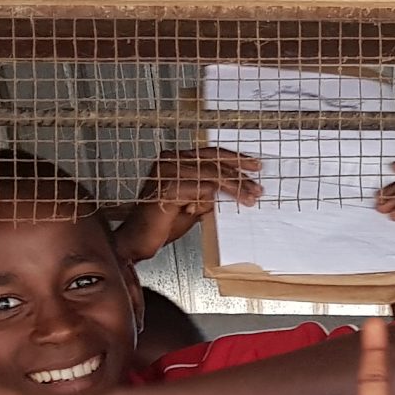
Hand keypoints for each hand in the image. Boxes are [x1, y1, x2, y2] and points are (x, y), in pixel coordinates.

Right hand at [109, 146, 260, 260]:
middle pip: (213, 162)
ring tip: (248, 198)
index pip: (210, 154)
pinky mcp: (165, 188)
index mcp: (175, 159)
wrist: (137, 240)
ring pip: (210, 175)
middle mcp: (169, 160)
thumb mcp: (194, 204)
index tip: (255, 167)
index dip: (235, 160)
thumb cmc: (161, 224)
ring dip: (232, 189)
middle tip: (257, 188)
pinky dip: (206, 200)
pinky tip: (205, 209)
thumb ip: (210, 193)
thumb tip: (235, 189)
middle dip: (239, 176)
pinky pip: (198, 190)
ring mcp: (166, 172)